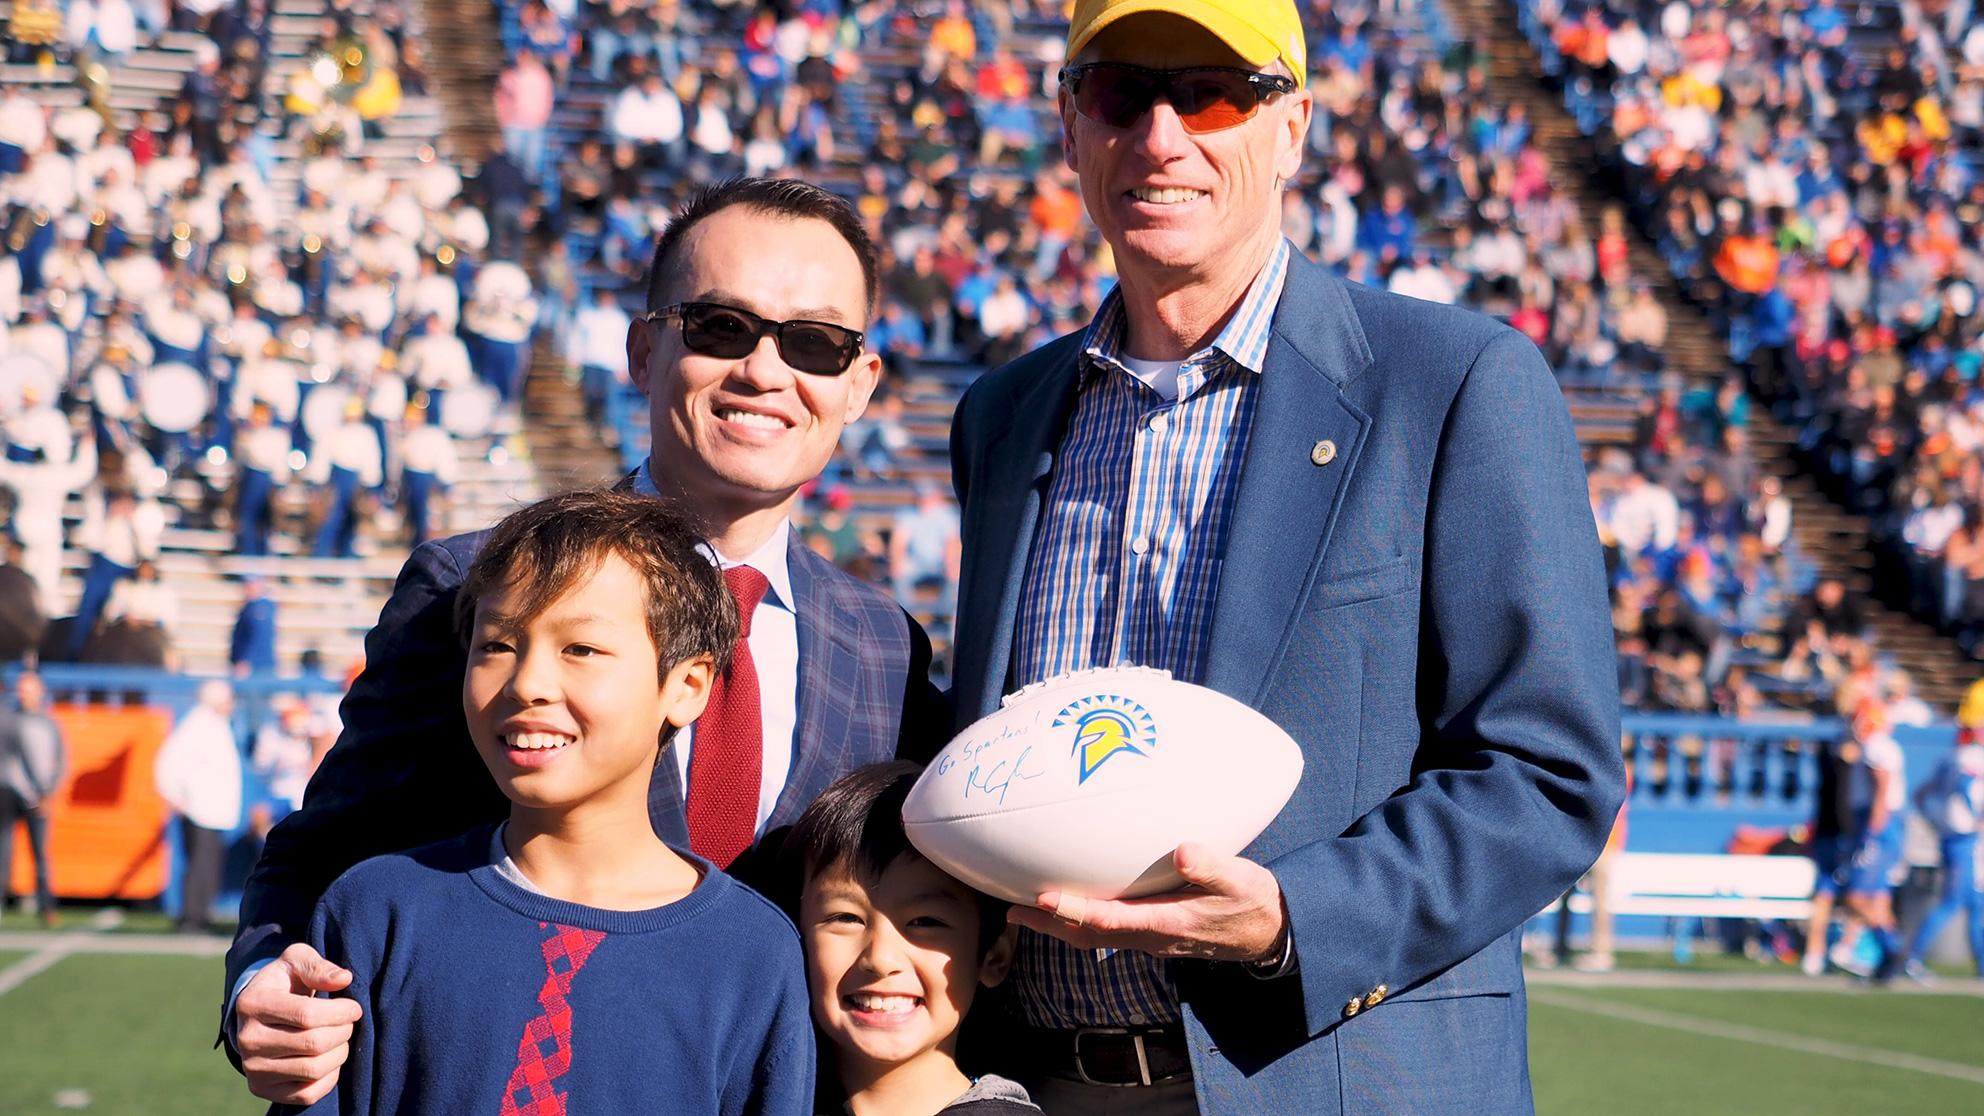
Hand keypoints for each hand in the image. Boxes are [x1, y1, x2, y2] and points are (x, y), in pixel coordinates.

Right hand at [236, 943, 362, 1104]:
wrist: (260, 1011)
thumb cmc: (285, 982)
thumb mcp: (297, 960)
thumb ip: (318, 966)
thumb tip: (344, 979)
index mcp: (253, 1003)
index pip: (307, 1015)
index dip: (341, 1012)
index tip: (354, 1007)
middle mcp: (246, 1039)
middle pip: (313, 1044)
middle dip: (343, 1031)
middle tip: (349, 1022)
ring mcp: (252, 1068)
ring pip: (313, 1069)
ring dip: (339, 1052)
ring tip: (340, 1037)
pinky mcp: (262, 1089)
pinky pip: (307, 1093)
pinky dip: (329, 1077)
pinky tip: (329, 1058)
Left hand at [1006, 844, 1287, 962]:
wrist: (1271, 932)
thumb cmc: (1255, 902)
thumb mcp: (1241, 879)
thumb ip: (1212, 867)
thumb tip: (1181, 852)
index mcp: (1167, 924)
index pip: (1110, 921)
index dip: (1074, 911)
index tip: (1042, 898)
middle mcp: (1152, 937)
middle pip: (1089, 935)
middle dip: (1049, 925)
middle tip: (1010, 913)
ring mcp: (1151, 937)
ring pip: (1095, 935)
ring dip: (1060, 924)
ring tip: (1027, 909)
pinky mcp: (1155, 931)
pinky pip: (1109, 928)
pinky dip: (1083, 918)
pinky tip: (1073, 901)